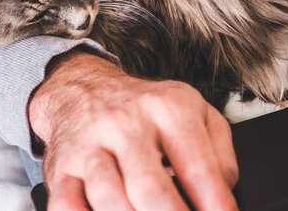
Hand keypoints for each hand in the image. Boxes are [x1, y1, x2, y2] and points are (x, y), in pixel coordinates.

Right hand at [28, 50, 238, 210]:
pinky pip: (67, 205)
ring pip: (110, 199)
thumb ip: (220, 153)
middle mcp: (128, 123)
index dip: (215, 206)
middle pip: (151, 189)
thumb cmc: (147, 109)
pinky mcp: (62, 166)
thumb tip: (225, 194)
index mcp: (170, 109)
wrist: (85, 89)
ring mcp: (91, 145)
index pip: (199, 168)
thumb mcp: (196, 111)